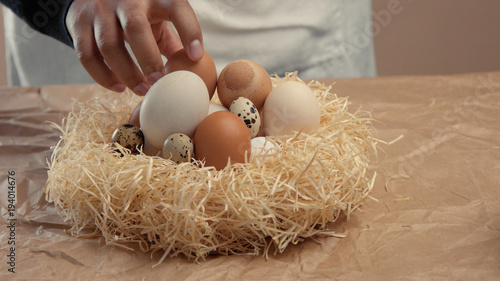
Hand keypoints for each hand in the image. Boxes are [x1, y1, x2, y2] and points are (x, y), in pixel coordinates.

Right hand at [66, 0, 203, 94]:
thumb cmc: (138, 12)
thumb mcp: (159, 17)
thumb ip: (173, 41)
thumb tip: (192, 71)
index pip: (177, 8)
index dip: (189, 31)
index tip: (196, 56)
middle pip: (136, 29)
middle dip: (149, 60)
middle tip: (159, 83)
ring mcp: (99, 10)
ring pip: (109, 45)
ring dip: (127, 73)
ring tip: (142, 90)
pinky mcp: (79, 23)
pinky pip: (87, 55)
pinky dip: (102, 76)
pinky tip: (118, 87)